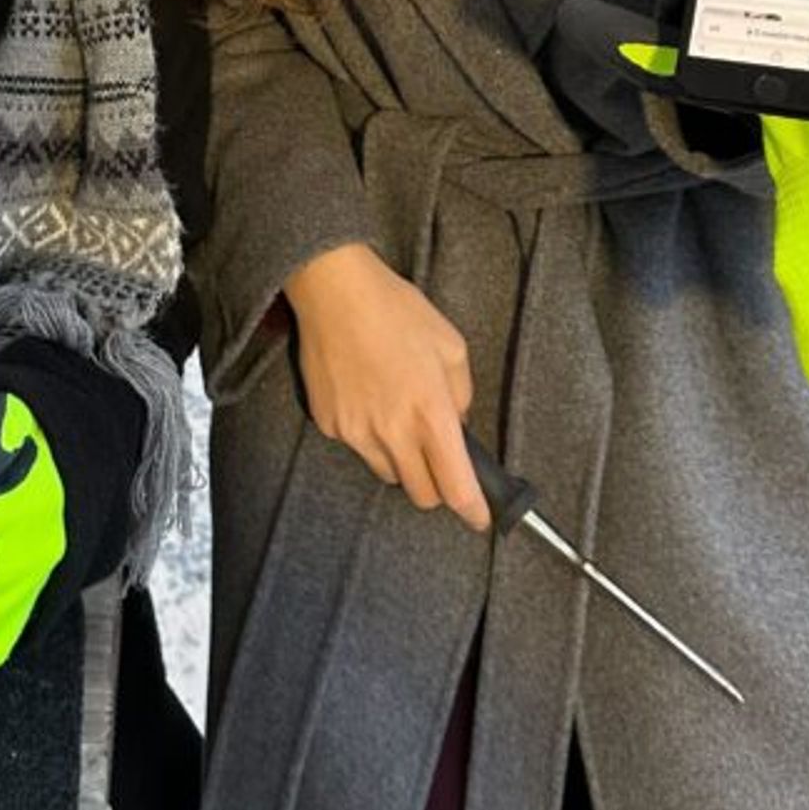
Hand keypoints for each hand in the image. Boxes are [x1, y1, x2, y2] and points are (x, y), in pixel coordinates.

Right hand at [282, 243, 488, 526]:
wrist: (334, 291)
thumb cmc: (397, 311)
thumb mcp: (451, 346)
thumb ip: (461, 394)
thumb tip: (455, 423)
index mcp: (431, 414)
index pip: (456, 486)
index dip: (472, 510)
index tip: (479, 517)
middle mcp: (392, 432)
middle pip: (419, 494)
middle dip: (435, 486)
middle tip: (438, 461)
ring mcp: (355, 432)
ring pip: (386, 471)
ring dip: (400, 460)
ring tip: (396, 415)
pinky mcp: (328, 424)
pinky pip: (355, 445)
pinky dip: (367, 434)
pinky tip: (365, 395)